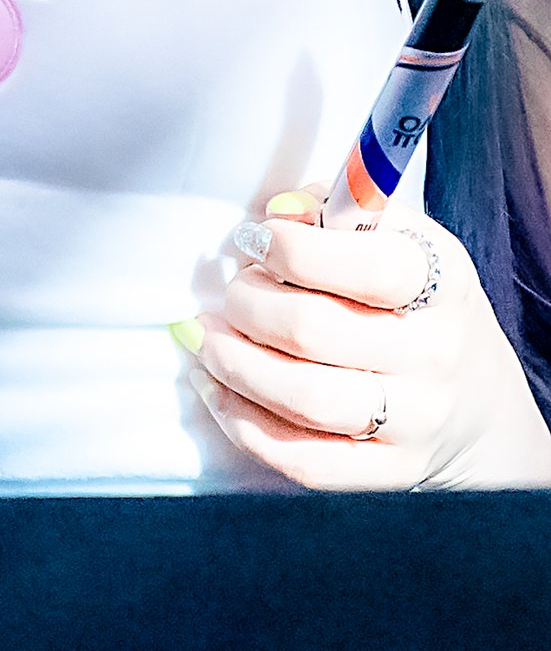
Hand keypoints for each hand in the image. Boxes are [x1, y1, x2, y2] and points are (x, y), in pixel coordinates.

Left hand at [181, 188, 550, 489]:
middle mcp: (433, 354)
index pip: (368, 266)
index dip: (292, 249)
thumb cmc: (414, 302)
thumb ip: (336, 210)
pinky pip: (303, 460)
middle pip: (314, 331)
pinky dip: (243, 423)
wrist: (477, 401)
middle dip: (247, 304)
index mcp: (441, 282)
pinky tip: (217, 389)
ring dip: (232, 363)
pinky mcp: (389, 474)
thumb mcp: (397, 239)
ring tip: (206, 339)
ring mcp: (415, 421)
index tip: (253, 238)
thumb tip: (280, 212)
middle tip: (231, 290)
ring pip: (301, 398)